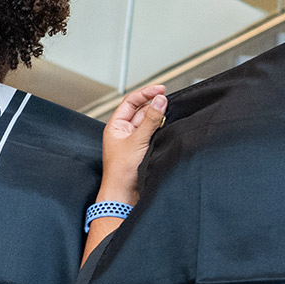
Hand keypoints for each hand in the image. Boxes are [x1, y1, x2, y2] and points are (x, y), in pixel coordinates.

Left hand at [99, 84, 165, 205]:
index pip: (131, 102)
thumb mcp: (138, 140)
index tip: (160, 89)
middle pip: (141, 111)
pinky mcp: (143, 150)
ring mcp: (134, 141)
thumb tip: (160, 100)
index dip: (145, 93)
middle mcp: (124, 132)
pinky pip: (153, 135)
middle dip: (154, 106)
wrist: (124, 194)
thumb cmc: (121, 172)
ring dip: (158, 118)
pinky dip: (161, 130)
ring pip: (149, 123)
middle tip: (168, 101)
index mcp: (116, 126)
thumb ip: (151, 119)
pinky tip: (168, 129)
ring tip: (169, 115)